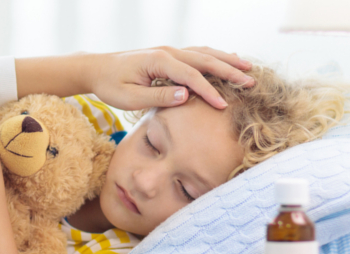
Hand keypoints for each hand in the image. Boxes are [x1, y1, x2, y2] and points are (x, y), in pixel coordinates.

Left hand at [87, 46, 254, 109]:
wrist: (97, 69)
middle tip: (251, 82)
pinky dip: (215, 57)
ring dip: (227, 61)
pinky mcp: (168, 56)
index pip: (191, 77)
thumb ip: (158, 97)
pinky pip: (197, 54)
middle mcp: (168, 52)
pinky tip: (228, 60)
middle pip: (205, 60)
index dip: (209, 91)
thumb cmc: (111, 85)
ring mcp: (169, 51)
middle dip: (229, 72)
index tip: (224, 106)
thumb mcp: (130, 98)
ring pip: (204, 54)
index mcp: (159, 61)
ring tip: (248, 69)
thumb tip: (186, 96)